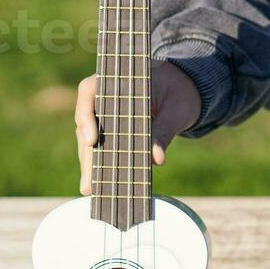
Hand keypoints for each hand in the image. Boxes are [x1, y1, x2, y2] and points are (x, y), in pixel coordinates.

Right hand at [76, 60, 200, 195]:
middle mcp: (103, 96)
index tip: (91, 140)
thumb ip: (164, 131)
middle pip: (86, 123)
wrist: (183, 90)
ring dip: (90, 164)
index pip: (89, 91)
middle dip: (87, 154)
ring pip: (89, 139)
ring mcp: (104, 114)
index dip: (85, 116)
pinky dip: (102, 165)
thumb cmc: (179, 92)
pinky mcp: (111, 131)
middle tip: (89, 182)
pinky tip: (100, 186)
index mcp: (116, 79)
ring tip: (90, 189)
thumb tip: (156, 159)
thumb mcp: (177, 109)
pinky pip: (102, 147)